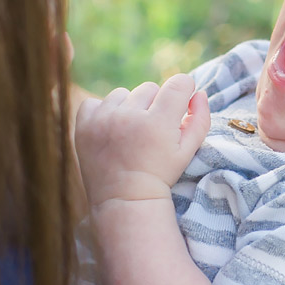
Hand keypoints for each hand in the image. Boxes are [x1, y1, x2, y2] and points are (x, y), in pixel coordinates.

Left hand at [76, 72, 209, 210]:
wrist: (124, 200)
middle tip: (151, 132)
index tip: (182, 102)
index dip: (184, 90)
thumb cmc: (161, 175)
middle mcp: (129, 117)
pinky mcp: (84, 125)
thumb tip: (199, 92)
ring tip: (130, 134)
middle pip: (149, 88)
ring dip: (129, 108)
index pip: (178, 84)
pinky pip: (95, 103)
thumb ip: (200, 119)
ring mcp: (103, 120)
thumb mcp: (187, 151)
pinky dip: (102, 114)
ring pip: (122, 94)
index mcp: (158, 123)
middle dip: (154, 105)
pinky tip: (109, 133)